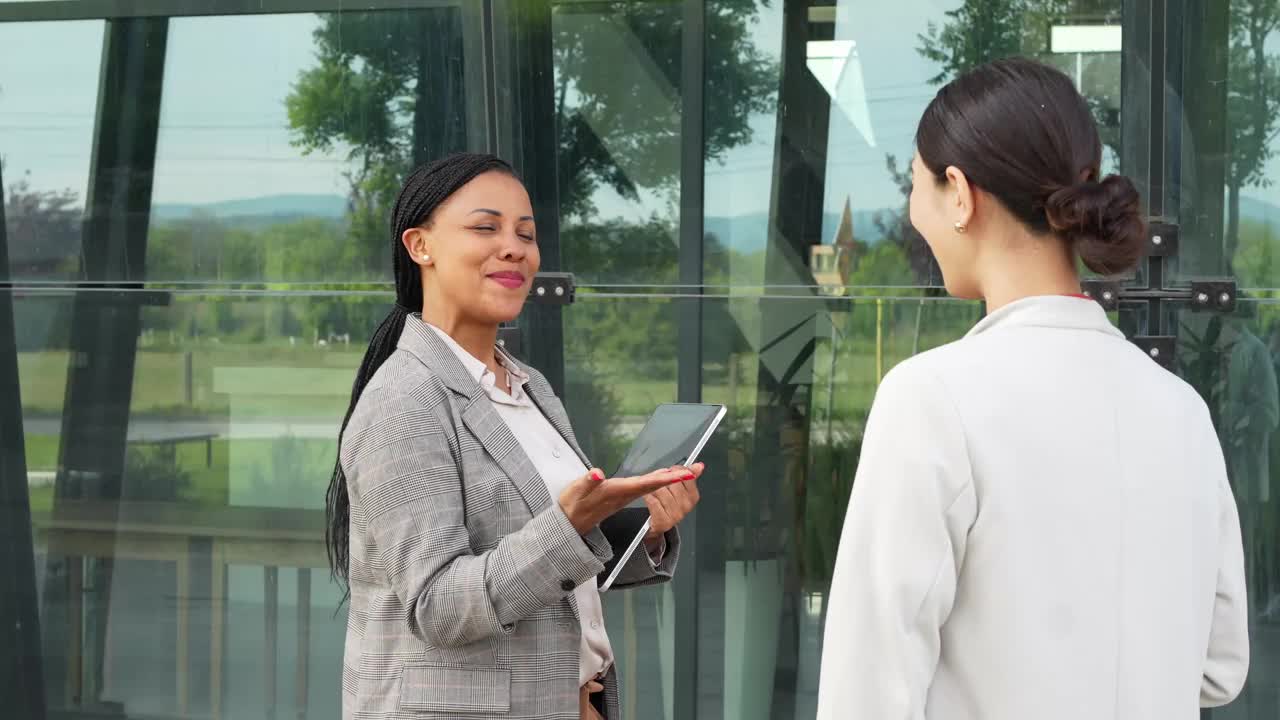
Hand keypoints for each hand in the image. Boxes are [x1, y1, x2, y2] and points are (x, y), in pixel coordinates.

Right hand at [559, 465, 696, 535]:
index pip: (646, 484)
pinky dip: (661, 478)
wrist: (572, 522)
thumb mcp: (576, 492)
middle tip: (698, 468)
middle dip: (677, 478)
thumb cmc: (574, 506)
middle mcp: (627, 494)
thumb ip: (588, 481)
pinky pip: (648, 486)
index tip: (684, 474)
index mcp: (618, 492)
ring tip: (690, 469)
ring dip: (673, 478)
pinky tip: (668, 473)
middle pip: (657, 485)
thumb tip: (598, 473)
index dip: (666, 479)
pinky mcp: (625, 494)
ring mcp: (627, 495)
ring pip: (654, 486)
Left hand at [644, 462, 702, 540]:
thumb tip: (699, 465)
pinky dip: (648, 497)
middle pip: (672, 481)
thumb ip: (688, 474)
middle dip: (664, 479)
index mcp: (693, 496)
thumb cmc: (667, 503)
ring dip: (653, 489)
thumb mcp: (678, 486)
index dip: (675, 471)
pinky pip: (652, 500)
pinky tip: (650, 500)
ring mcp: (676, 515)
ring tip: (655, 494)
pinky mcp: (663, 521)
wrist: (658, 524)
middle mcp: (686, 506)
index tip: (671, 471)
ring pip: (660, 490)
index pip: (686, 475)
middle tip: (661, 485)